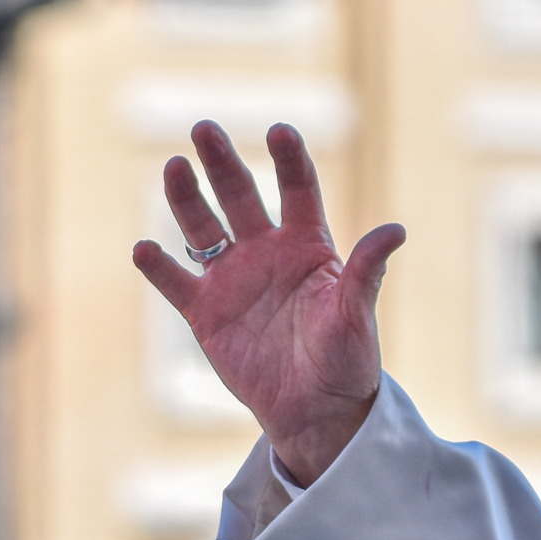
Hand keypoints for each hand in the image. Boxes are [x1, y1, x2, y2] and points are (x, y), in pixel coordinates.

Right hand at [133, 120, 405, 485]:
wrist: (317, 411)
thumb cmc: (347, 360)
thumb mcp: (357, 315)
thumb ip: (368, 271)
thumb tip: (396, 229)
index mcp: (308, 245)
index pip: (298, 190)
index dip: (288, 160)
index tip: (279, 131)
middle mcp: (266, 252)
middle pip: (240, 196)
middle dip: (223, 163)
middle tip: (205, 128)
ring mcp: (233, 279)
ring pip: (202, 228)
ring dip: (186, 199)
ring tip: (175, 167)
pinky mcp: (205, 313)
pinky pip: (175, 283)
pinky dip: (158, 267)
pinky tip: (144, 248)